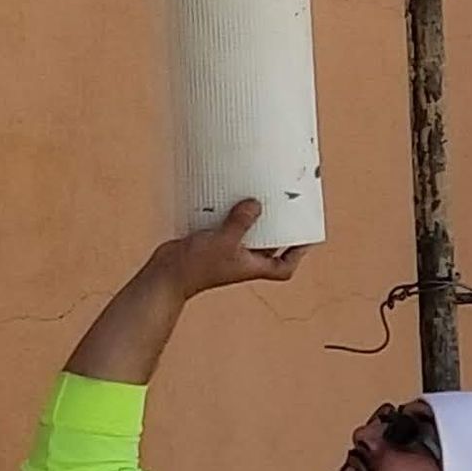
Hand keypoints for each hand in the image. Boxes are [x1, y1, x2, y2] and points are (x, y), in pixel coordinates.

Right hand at [161, 199, 305, 296]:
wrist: (165, 275)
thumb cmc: (196, 267)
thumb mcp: (224, 241)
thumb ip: (241, 222)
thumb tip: (256, 204)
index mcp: (251, 266)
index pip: (284, 267)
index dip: (297, 254)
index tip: (305, 237)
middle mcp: (241, 260)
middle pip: (268, 245)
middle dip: (277, 227)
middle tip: (285, 205)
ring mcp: (225, 252)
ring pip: (246, 234)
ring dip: (252, 217)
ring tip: (258, 194)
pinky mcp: (210, 243)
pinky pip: (226, 227)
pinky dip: (228, 214)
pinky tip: (227, 197)